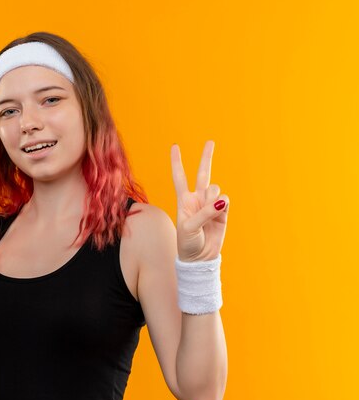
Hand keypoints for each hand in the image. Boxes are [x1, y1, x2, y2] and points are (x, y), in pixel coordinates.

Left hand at [170, 140, 228, 261]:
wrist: (199, 258)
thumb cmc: (187, 243)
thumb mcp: (189, 227)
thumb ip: (204, 212)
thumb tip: (221, 200)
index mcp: (183, 200)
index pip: (179, 177)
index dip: (177, 162)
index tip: (175, 146)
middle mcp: (197, 199)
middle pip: (202, 173)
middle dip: (206, 157)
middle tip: (210, 141)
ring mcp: (210, 205)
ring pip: (215, 189)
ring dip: (213, 196)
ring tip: (210, 211)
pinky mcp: (223, 212)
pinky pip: (225, 201)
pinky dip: (223, 204)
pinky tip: (220, 211)